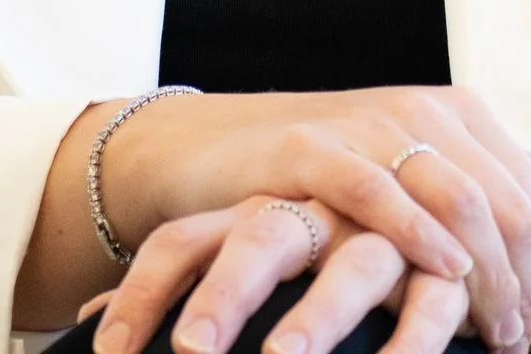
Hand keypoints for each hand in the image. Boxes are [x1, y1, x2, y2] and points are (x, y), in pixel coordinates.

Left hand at [90, 196, 470, 353]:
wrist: (423, 192)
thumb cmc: (319, 245)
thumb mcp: (249, 256)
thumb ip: (183, 286)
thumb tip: (91, 317)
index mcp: (252, 212)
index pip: (182, 241)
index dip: (143, 294)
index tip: (110, 353)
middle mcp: (312, 214)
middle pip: (260, 237)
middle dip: (226, 294)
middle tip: (191, 350)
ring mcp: (379, 233)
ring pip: (351, 263)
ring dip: (320, 313)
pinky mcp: (439, 264)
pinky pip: (431, 297)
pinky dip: (415, 336)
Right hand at [104, 86, 530, 353]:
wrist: (220, 150)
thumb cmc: (330, 174)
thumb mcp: (424, 172)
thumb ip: (502, 181)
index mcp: (459, 113)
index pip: (530, 196)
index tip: (530, 328)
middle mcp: (423, 110)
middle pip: (505, 204)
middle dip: (518, 284)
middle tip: (511, 344)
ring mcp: (370, 124)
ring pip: (457, 200)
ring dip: (482, 279)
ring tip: (486, 338)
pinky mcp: (314, 147)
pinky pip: (379, 191)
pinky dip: (416, 234)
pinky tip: (440, 274)